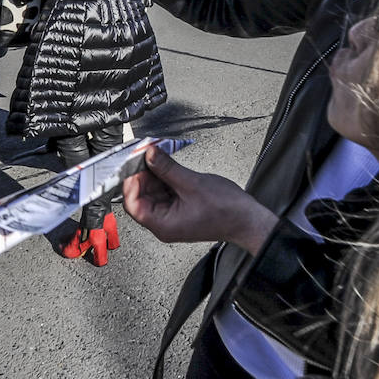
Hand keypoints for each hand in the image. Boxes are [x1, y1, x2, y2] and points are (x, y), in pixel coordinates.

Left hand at [122, 147, 277, 254]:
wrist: (247, 219)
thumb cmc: (226, 211)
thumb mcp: (192, 183)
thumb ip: (167, 168)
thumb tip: (149, 154)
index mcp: (163, 225)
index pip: (133, 204)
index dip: (131, 182)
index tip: (134, 163)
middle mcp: (164, 223)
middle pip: (142, 196)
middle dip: (143, 174)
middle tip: (146, 153)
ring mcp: (172, 216)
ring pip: (153, 192)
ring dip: (154, 173)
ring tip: (157, 155)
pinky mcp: (180, 208)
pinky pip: (165, 191)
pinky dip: (165, 177)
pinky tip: (167, 164)